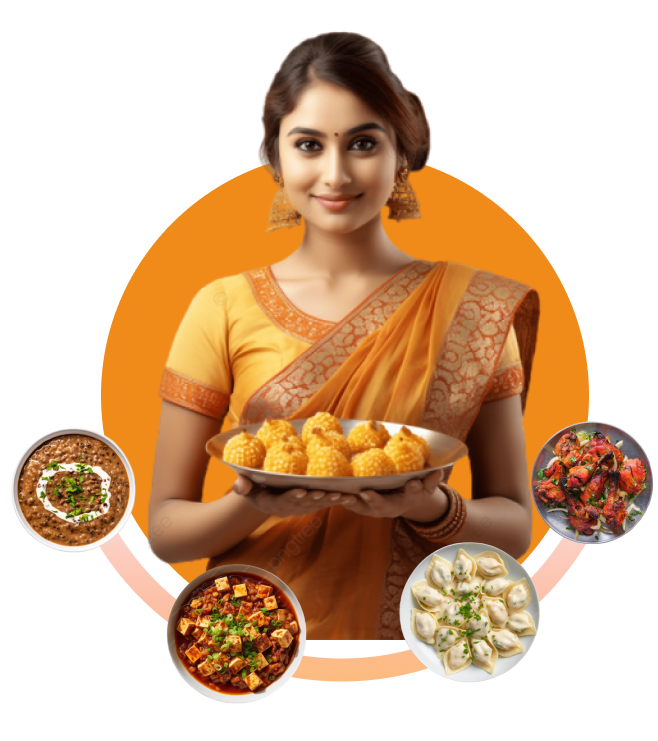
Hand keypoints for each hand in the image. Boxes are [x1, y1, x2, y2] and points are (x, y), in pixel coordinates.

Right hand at [232, 475, 357, 516]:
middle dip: (316, 498)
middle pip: (304, 503)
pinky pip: (325, 501)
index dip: (292, 496)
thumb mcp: (245, 487)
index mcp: (273, 502)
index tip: (300, 491)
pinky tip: (350, 495)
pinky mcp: (312, 503)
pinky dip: (337, 498)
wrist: (264, 496)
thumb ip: (242, 485)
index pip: (283, 500)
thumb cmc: (253, 487)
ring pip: (317, 503)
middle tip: (326, 492)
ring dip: (330, 500)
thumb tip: (240, 485)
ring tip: (342, 495)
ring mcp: (301, 506)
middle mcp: (289, 507)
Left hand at [341, 469, 449, 519]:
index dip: (413, 489)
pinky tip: (333, 493)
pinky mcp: (361, 507)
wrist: (402, 502)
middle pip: (383, 505)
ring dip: (353, 502)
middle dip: (375, 500)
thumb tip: (440, 471)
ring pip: (362, 507)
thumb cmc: (414, 488)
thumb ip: (432, 479)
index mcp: (409, 499)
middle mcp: (391, 507)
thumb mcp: (426, 485)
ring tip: (344, 495)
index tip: (412, 482)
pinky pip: (350, 504)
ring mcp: (375, 509)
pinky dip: (342, 500)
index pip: (413, 494)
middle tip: (367, 492)